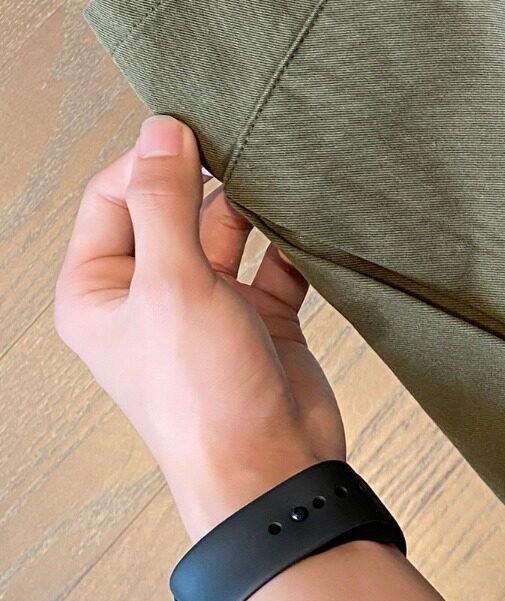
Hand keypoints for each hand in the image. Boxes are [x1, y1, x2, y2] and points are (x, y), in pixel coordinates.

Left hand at [55, 115, 345, 541]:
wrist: (272, 469)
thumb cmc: (206, 401)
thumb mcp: (173, 286)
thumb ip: (164, 202)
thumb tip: (160, 132)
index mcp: (99, 290)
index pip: (114, 195)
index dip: (153, 160)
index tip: (196, 134)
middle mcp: (148, 295)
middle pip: (173, 207)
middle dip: (210, 181)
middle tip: (244, 152)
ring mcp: (206, 306)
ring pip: (227, 229)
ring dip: (255, 209)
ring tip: (281, 188)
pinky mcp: (259, 318)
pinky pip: (275, 261)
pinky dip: (294, 244)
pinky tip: (309, 231)